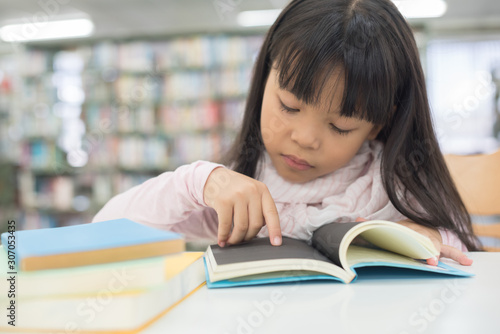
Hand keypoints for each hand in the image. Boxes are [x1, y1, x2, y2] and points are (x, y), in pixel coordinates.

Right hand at [204, 167, 281, 247]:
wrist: (214, 177)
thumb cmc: (235, 189)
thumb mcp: (251, 191)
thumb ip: (260, 206)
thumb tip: (263, 228)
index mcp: (262, 190)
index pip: (272, 213)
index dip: (275, 230)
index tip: (276, 243)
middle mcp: (251, 191)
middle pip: (255, 224)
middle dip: (249, 236)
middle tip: (242, 239)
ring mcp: (237, 195)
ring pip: (241, 227)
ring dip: (236, 239)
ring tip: (231, 241)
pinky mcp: (223, 201)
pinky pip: (225, 225)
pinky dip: (223, 236)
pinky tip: (222, 240)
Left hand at [355, 218, 472, 265]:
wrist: (417, 228)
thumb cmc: (401, 232)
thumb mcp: (389, 228)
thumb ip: (374, 226)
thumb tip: (356, 219)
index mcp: (408, 231)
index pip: (408, 235)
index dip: (407, 240)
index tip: (409, 247)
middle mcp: (421, 236)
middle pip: (423, 243)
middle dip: (424, 251)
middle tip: (428, 260)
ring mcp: (432, 242)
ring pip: (436, 248)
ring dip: (437, 254)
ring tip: (437, 263)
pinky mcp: (439, 248)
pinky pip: (450, 252)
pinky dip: (459, 256)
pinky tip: (468, 262)